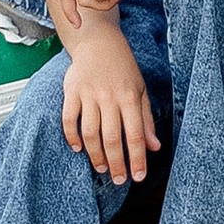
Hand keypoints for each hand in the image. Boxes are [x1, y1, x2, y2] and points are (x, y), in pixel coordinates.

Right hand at [62, 28, 158, 182]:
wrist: (99, 42)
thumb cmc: (123, 69)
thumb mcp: (141, 90)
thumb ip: (146, 120)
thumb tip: (154, 147)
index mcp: (130, 97)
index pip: (135, 134)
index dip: (137, 158)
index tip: (139, 176)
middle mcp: (110, 97)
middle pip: (112, 138)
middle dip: (116, 163)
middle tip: (119, 180)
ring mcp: (89, 94)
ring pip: (91, 133)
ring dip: (96, 155)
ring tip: (102, 168)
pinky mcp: (72, 91)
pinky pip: (69, 119)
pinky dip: (72, 137)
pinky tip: (78, 149)